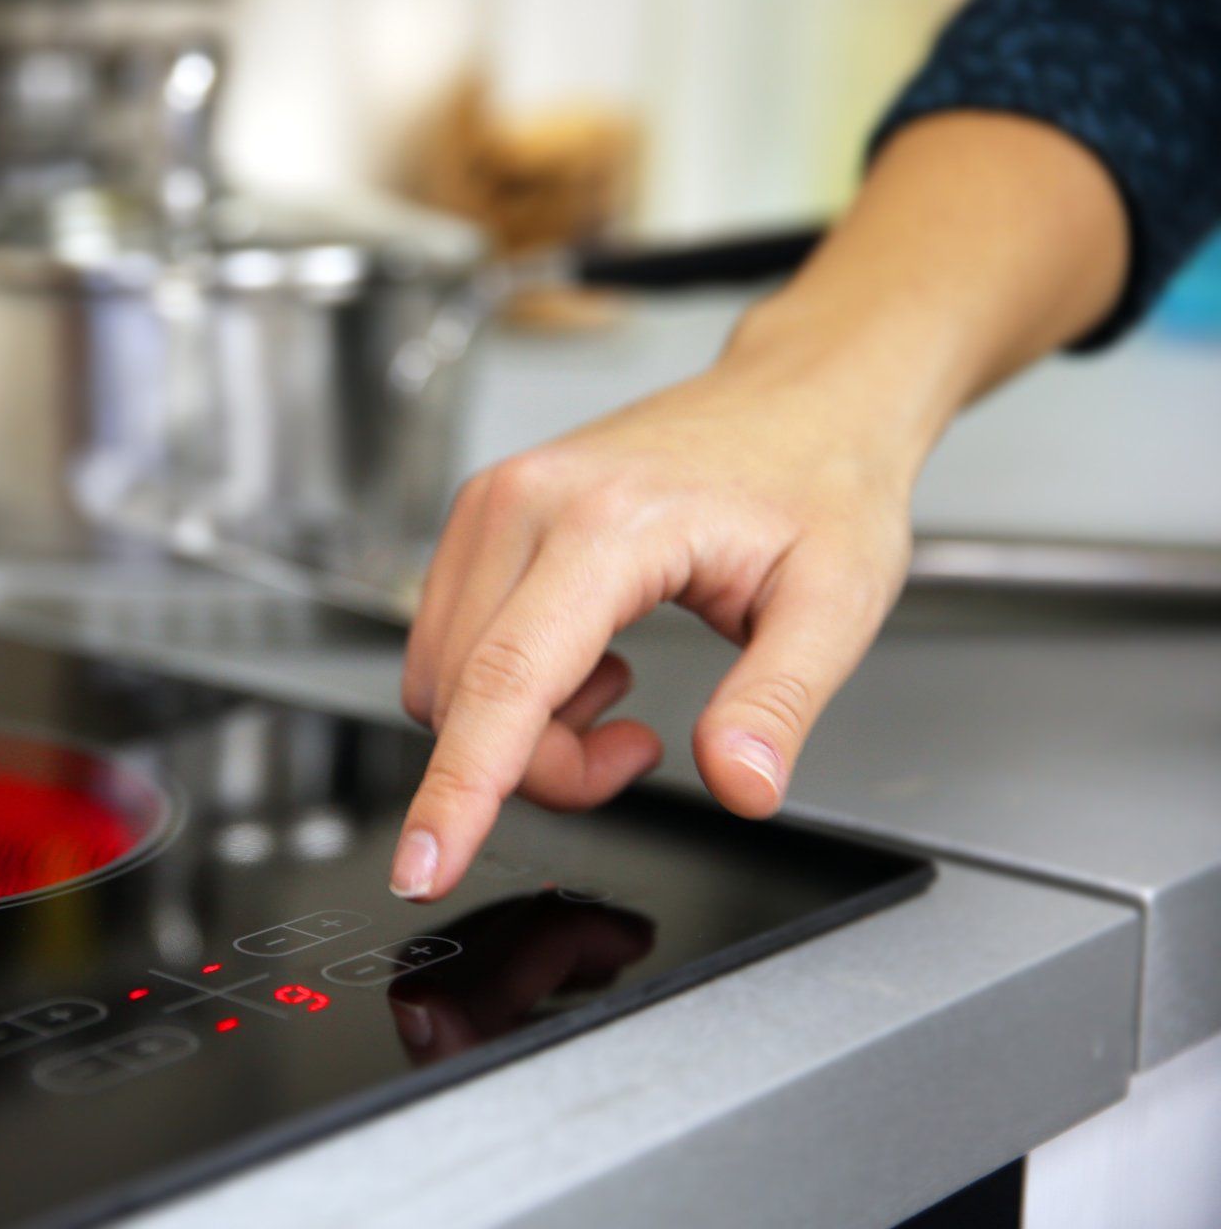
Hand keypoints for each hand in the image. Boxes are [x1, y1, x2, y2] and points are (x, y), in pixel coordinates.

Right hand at [391, 322, 919, 900]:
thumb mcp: (836, 603)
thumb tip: (740, 787)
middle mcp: (524, 504)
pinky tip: (589, 659)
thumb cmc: (821, 480)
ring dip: (520, 730)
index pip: (506, 682)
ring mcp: (492, 504)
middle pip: (470, 699)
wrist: (802, 395)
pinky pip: (453, 642)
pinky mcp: (483, 515)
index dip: (460, 789)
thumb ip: (777, 704)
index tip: (425, 866)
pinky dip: (508, 687)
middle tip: (640, 749)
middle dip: (541, 767)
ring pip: (447, 679)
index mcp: (607, 524)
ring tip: (622, 694)